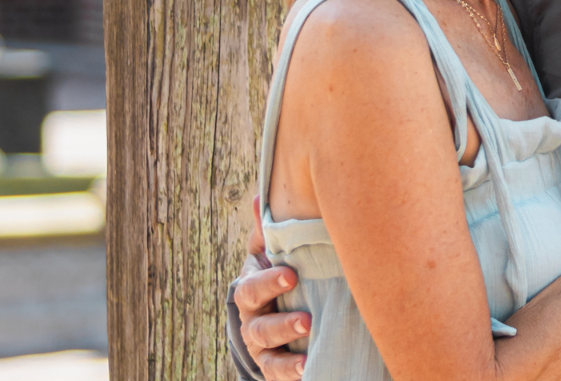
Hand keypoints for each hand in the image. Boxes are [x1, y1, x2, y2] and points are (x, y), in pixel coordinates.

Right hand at [237, 201, 311, 380]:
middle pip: (259, 326)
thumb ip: (267, 231)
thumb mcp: (270, 254)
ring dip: (288, 352)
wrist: (271, 316)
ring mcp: (261, 347)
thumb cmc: (277, 275)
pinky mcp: (272, 367)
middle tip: (306, 320)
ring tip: (310, 350)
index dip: (268, 283)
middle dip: (281, 323)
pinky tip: (309, 367)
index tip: (291, 275)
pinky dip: (291, 372)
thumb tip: (258, 197)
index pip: (251, 288)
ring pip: (268, 352)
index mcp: (251, 289)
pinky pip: (277, 373)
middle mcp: (252, 320)